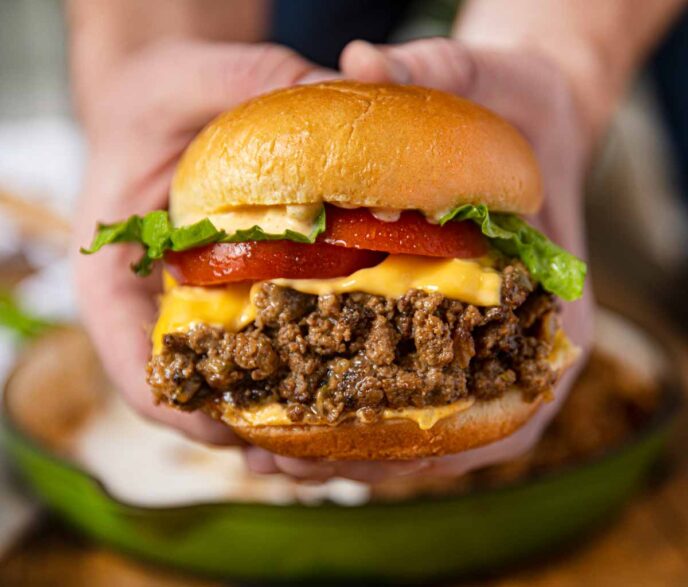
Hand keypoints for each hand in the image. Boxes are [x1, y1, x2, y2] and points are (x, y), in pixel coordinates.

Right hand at [73, 41, 333, 442]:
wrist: (179, 106)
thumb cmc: (167, 95)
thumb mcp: (195, 74)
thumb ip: (252, 83)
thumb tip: (335, 91)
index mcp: (119, 275)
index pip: (133, 362)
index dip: (181, 409)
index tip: (232, 435)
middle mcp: (163, 310)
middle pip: (197, 398)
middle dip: (252, 437)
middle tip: (310, 462)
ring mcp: (209, 315)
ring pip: (243, 393)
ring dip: (291, 432)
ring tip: (347, 452)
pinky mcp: (253, 306)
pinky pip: (281, 359)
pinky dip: (315, 387)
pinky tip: (363, 399)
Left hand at [245, 38, 593, 480]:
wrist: (514, 115)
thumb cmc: (512, 103)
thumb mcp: (484, 75)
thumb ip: (433, 70)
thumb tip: (362, 59)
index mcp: (550, 303)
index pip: (525, 400)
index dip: (462, 443)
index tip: (390, 462)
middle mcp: (509, 339)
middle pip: (455, 433)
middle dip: (374, 460)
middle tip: (291, 466)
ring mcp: (469, 342)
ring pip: (417, 426)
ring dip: (346, 451)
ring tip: (269, 459)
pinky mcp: (431, 331)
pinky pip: (391, 390)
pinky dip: (344, 414)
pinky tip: (283, 413)